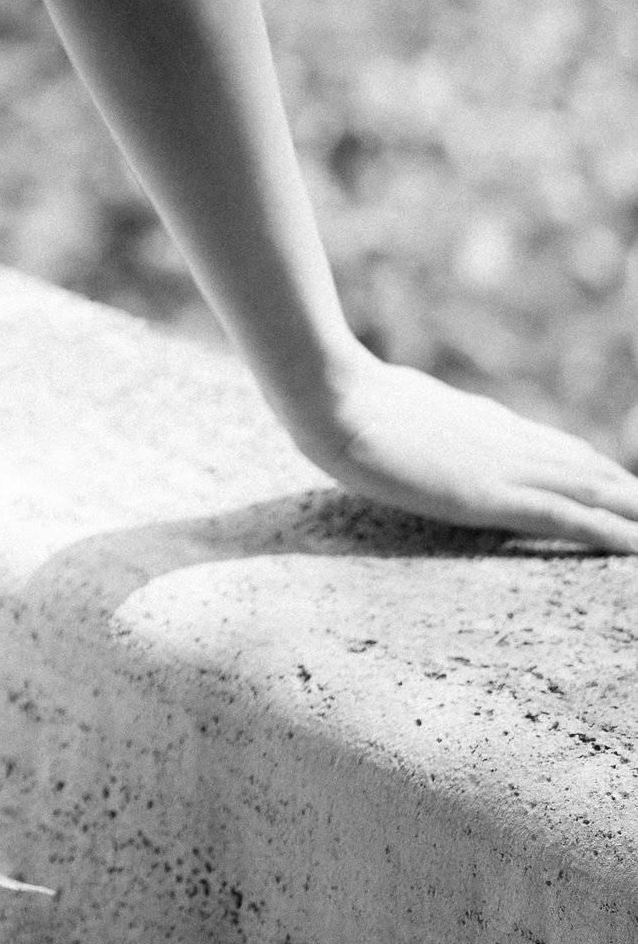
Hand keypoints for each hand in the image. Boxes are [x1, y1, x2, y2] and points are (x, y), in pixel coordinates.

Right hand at [293, 352, 637, 552]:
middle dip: (621, 489)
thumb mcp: (391, 402)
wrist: (336, 400)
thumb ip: (415, 417)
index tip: (613, 477)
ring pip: (588, 489)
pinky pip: (567, 517)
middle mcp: (504, 440)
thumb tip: (412, 424)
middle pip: (581, 466)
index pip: (551, 444)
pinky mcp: (493, 497)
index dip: (588, 463)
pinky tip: (636, 545)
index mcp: (480, 420)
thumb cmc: (346, 397)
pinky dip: (607, 531)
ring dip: (628, 508)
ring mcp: (502, 467)